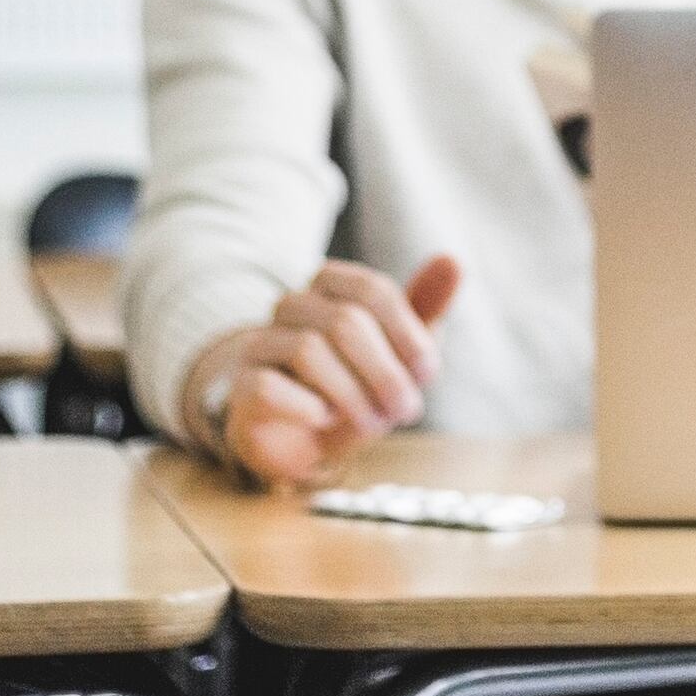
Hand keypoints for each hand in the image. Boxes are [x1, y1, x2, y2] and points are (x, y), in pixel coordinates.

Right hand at [196, 255, 461, 487]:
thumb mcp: (399, 350)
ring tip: (371, 422)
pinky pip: (269, 387)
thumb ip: (424, 307)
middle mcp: (291, 306)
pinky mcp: (242, 385)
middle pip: (345, 321)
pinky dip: (308, 407)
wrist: (301, 435)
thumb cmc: (356, 385)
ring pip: (308, 350)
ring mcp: (260, 343)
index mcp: (330, 286)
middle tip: (405, 409)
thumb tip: (453, 260)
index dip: (407, 333)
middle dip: (385, 372)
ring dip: (352, 394)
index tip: (428, 373)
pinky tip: (324, 419)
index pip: (371, 290)